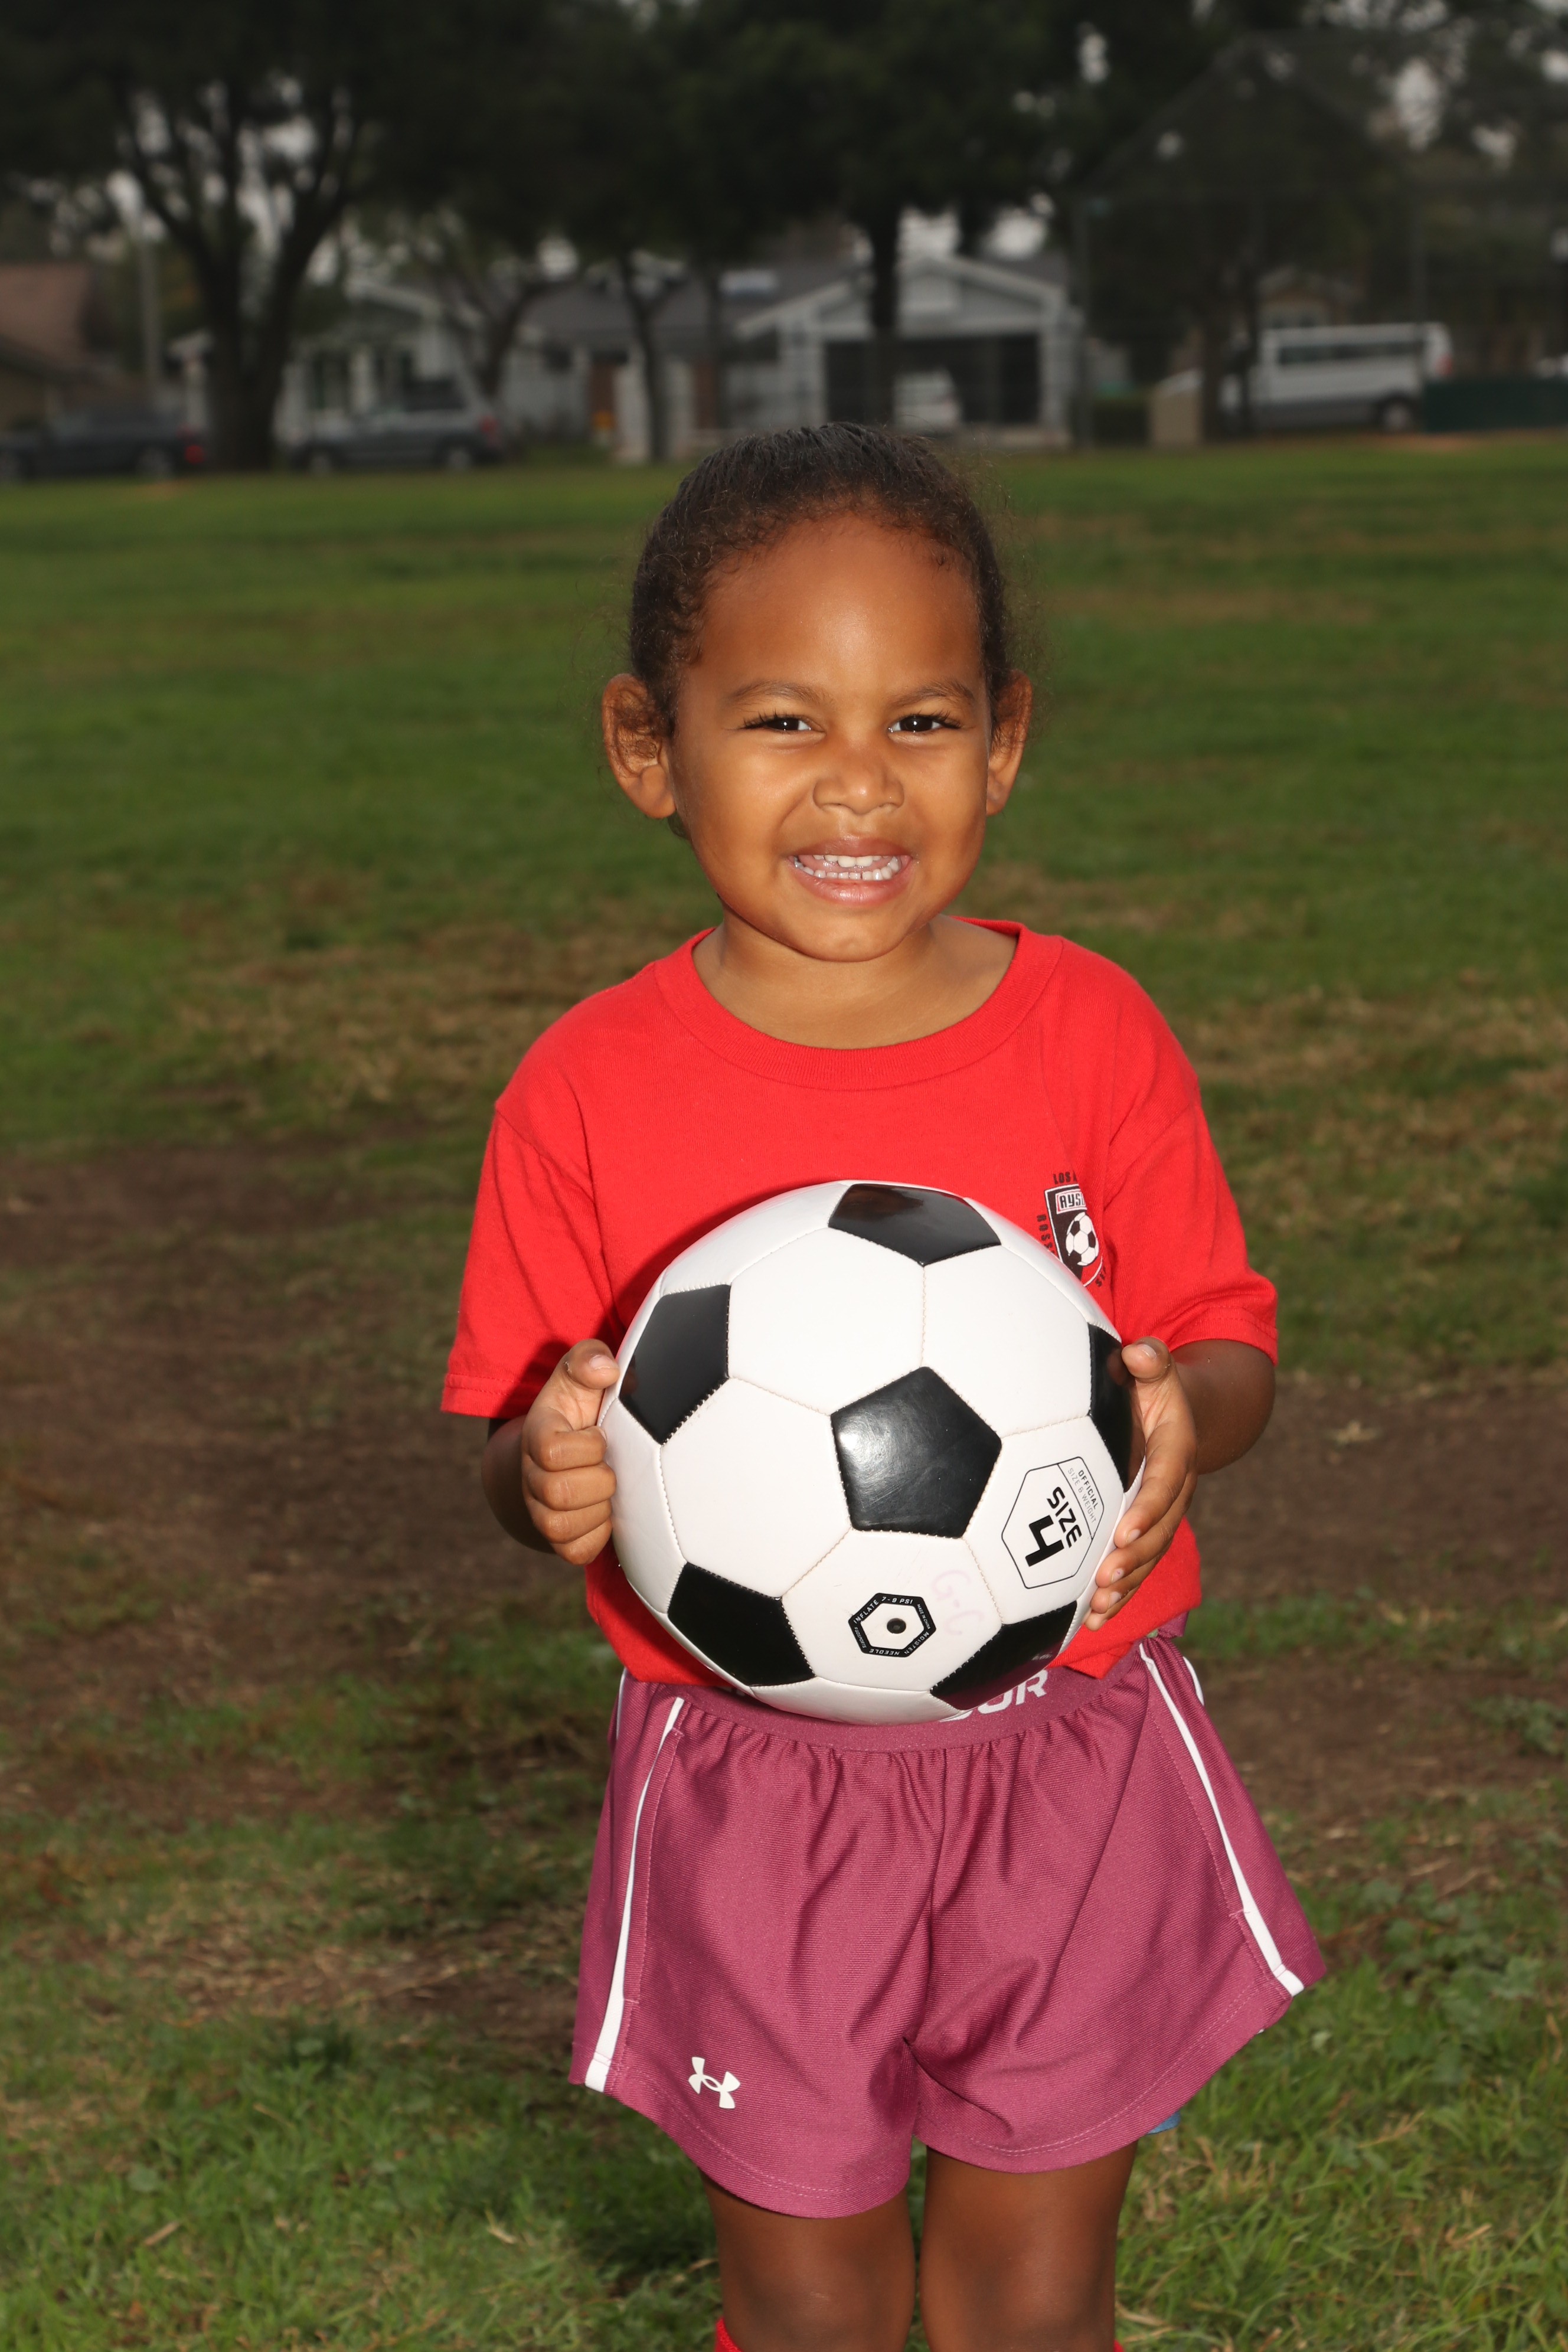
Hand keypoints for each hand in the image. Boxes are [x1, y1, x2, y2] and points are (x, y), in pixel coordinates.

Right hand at [488, 1340, 619, 1562]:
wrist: (563, 1452)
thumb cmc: (580, 1410)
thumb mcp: (581, 1377)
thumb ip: (589, 1360)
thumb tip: (607, 1368)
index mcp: (537, 1436)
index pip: (551, 1451)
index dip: (588, 1445)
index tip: (600, 1434)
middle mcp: (531, 1477)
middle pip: (557, 1493)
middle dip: (597, 1479)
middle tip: (610, 1466)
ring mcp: (540, 1512)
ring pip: (562, 1527)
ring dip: (598, 1509)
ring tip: (608, 1490)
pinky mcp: (558, 1540)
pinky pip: (575, 1552)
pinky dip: (598, 1536)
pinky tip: (607, 1514)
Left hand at [1084, 1337, 1197, 1631]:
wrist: (1183, 1411)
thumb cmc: (1153, 1385)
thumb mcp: (1156, 1367)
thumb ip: (1150, 1360)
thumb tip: (1139, 1350)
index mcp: (1178, 1450)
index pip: (1167, 1483)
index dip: (1147, 1510)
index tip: (1123, 1533)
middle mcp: (1177, 1489)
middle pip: (1160, 1531)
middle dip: (1134, 1559)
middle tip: (1104, 1579)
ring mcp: (1163, 1515)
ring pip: (1150, 1557)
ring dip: (1127, 1587)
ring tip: (1097, 1609)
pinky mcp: (1147, 1531)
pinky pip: (1137, 1567)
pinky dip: (1117, 1596)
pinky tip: (1090, 1621)